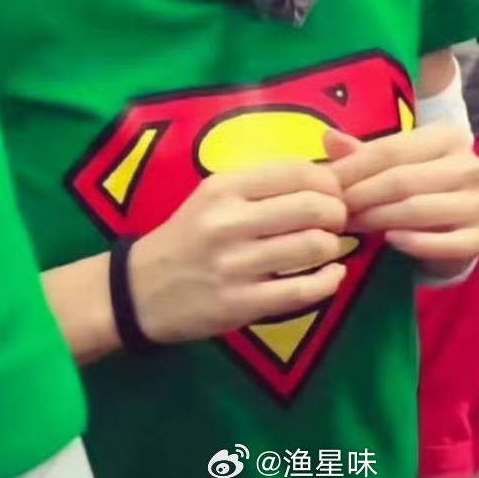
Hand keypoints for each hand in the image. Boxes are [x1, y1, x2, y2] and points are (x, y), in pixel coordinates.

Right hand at [130, 161, 350, 343]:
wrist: (140, 289)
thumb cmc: (187, 234)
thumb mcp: (214, 195)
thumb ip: (262, 185)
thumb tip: (324, 179)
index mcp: (225, 187)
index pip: (297, 172)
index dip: (329, 181)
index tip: (333, 193)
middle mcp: (229, 222)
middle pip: (312, 207)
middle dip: (338, 213)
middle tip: (338, 220)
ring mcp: (235, 266)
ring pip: (312, 247)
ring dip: (333, 246)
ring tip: (329, 247)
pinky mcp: (241, 305)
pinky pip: (302, 291)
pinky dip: (329, 281)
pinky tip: (332, 275)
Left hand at [323, 124, 478, 270]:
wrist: (453, 229)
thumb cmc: (417, 188)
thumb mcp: (392, 165)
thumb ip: (362, 153)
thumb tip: (329, 138)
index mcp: (448, 137)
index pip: (392, 149)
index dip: (355, 166)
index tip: (329, 183)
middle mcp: (470, 165)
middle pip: (403, 179)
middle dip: (364, 195)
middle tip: (337, 209)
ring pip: (418, 209)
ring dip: (380, 219)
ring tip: (354, 225)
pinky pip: (442, 243)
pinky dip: (412, 243)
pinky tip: (390, 241)